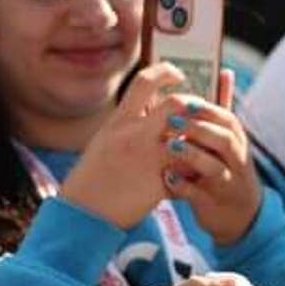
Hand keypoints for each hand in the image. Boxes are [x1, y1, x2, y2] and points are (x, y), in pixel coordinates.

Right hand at [60, 62, 184, 228]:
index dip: (165, 71)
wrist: (83, 214)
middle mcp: (134, 136)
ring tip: (200, 140)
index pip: (144, 82)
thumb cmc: (91, 178)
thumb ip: (127, 124)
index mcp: (118, 122)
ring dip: (198, 137)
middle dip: (193, 103)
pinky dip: (194, 170)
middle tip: (200, 109)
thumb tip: (148, 107)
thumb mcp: (105, 140)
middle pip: (176, 104)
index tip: (178, 74)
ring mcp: (148, 160)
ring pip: (188, 137)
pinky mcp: (159, 185)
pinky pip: (187, 171)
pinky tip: (195, 171)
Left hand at [163, 69, 261, 245]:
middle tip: (172, 120)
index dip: (207, 109)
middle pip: (223, 140)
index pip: (226, 118)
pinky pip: (199, 195)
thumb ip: (223, 105)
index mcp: (236, 138)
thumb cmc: (227, 166)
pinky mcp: (214, 203)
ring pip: (214, 167)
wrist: (241, 215)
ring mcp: (227, 182)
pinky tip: (167, 178)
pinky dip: (183, 187)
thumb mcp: (229, 136)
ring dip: (192, 156)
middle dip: (198, 129)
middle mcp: (236, 159)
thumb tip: (225, 70)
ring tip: (169, 146)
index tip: (185, 101)